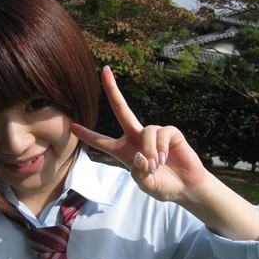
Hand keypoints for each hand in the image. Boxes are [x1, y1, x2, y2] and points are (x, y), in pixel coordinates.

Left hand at [70, 66, 207, 203]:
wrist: (186, 187)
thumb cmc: (163, 186)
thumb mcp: (146, 185)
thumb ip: (140, 174)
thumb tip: (139, 155)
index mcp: (124, 151)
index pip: (102, 141)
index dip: (88, 135)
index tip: (72, 126)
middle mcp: (136, 138)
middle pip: (121, 109)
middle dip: (113, 90)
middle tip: (104, 71)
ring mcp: (153, 134)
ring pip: (146, 130)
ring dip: (150, 151)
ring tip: (157, 165)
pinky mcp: (170, 132)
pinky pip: (161, 133)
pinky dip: (161, 147)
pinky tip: (165, 158)